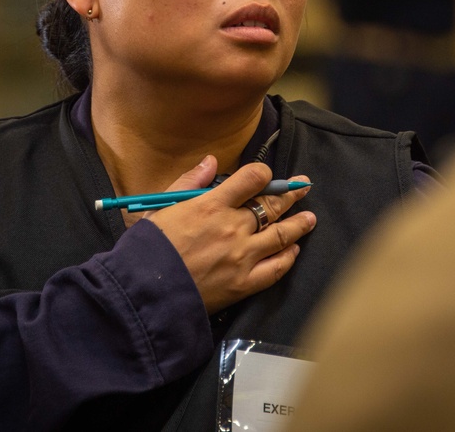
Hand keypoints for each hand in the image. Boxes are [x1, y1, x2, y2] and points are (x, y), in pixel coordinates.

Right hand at [146, 157, 315, 313]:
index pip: (252, 178)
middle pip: (272, 205)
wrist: (144, 292)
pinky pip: (277, 267)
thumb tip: (211, 161)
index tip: (267, 175)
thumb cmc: (148, 248)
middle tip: (303, 186)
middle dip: (291, 193)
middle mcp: (233, 227)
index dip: (264, 174)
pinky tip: (294, 249)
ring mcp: (243, 256)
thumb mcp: (160, 205)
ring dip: (299, 223)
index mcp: (212, 204)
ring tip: (310, 217)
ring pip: (282, 234)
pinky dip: (289, 256)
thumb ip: (189, 182)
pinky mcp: (245, 282)